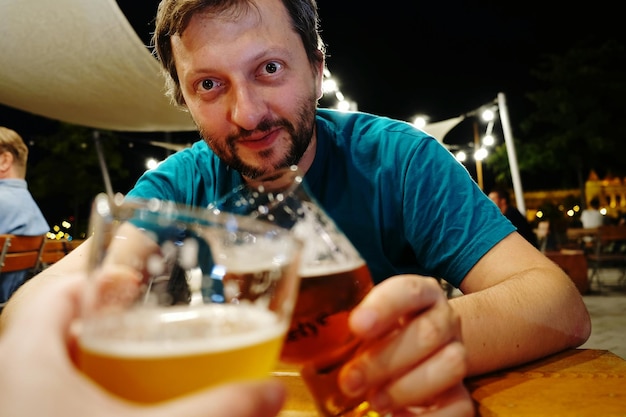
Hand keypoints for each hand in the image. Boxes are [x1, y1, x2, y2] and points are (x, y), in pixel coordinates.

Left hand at [0, 275, 285, 416]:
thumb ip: (217, 408)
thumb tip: (273, 395)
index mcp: (27, 356)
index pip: (62, 292)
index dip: (104, 279)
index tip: (140, 283)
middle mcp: (14, 379)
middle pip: (66, 329)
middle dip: (115, 324)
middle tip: (154, 325)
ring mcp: (21, 408)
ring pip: (63, 370)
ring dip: (108, 363)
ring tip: (148, 368)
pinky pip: (60, 402)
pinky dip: (97, 396)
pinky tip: (132, 409)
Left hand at [338, 275, 473, 415]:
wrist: (418, 351)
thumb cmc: (382, 334)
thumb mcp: (366, 324)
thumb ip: (348, 327)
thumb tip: (308, 342)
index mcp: (420, 294)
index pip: (408, 290)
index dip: (383, 307)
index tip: (356, 325)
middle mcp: (443, 320)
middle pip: (428, 333)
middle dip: (385, 361)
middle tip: (350, 381)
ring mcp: (456, 353)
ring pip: (451, 365)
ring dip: (407, 388)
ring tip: (375, 400)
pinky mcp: (461, 391)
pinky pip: (460, 405)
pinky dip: (431, 416)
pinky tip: (399, 416)